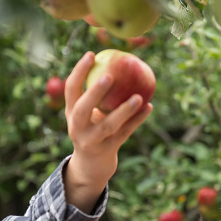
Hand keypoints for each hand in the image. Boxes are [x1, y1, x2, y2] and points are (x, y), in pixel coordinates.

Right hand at [63, 51, 152, 212]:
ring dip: (124, 111)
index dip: (79, 72)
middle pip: (82, 109)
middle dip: (95, 92)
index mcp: (71, 113)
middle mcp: (77, 128)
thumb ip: (97, 94)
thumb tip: (117, 61)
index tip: (92, 54)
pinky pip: (125, 133)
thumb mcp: (88, 114)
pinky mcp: (107, 150)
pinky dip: (137, 120)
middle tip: (110, 75)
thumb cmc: (93, 129)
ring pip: (108, 126)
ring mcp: (92, 141)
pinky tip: (149, 106)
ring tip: (139, 97)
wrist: (91, 166)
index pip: (71, 90)